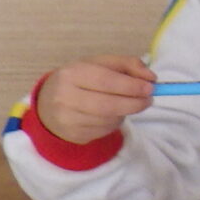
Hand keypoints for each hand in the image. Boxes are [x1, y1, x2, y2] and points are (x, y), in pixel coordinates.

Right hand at [35, 56, 155, 143]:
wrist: (48, 104)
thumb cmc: (81, 80)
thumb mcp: (101, 64)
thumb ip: (128, 64)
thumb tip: (151, 77)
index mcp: (72, 74)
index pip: (106, 81)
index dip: (131, 86)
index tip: (150, 87)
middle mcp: (65, 97)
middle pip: (108, 105)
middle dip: (134, 103)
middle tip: (149, 99)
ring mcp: (66, 119)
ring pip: (108, 120)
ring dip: (125, 113)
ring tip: (126, 103)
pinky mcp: (73, 135)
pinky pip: (104, 130)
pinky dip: (115, 122)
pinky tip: (111, 114)